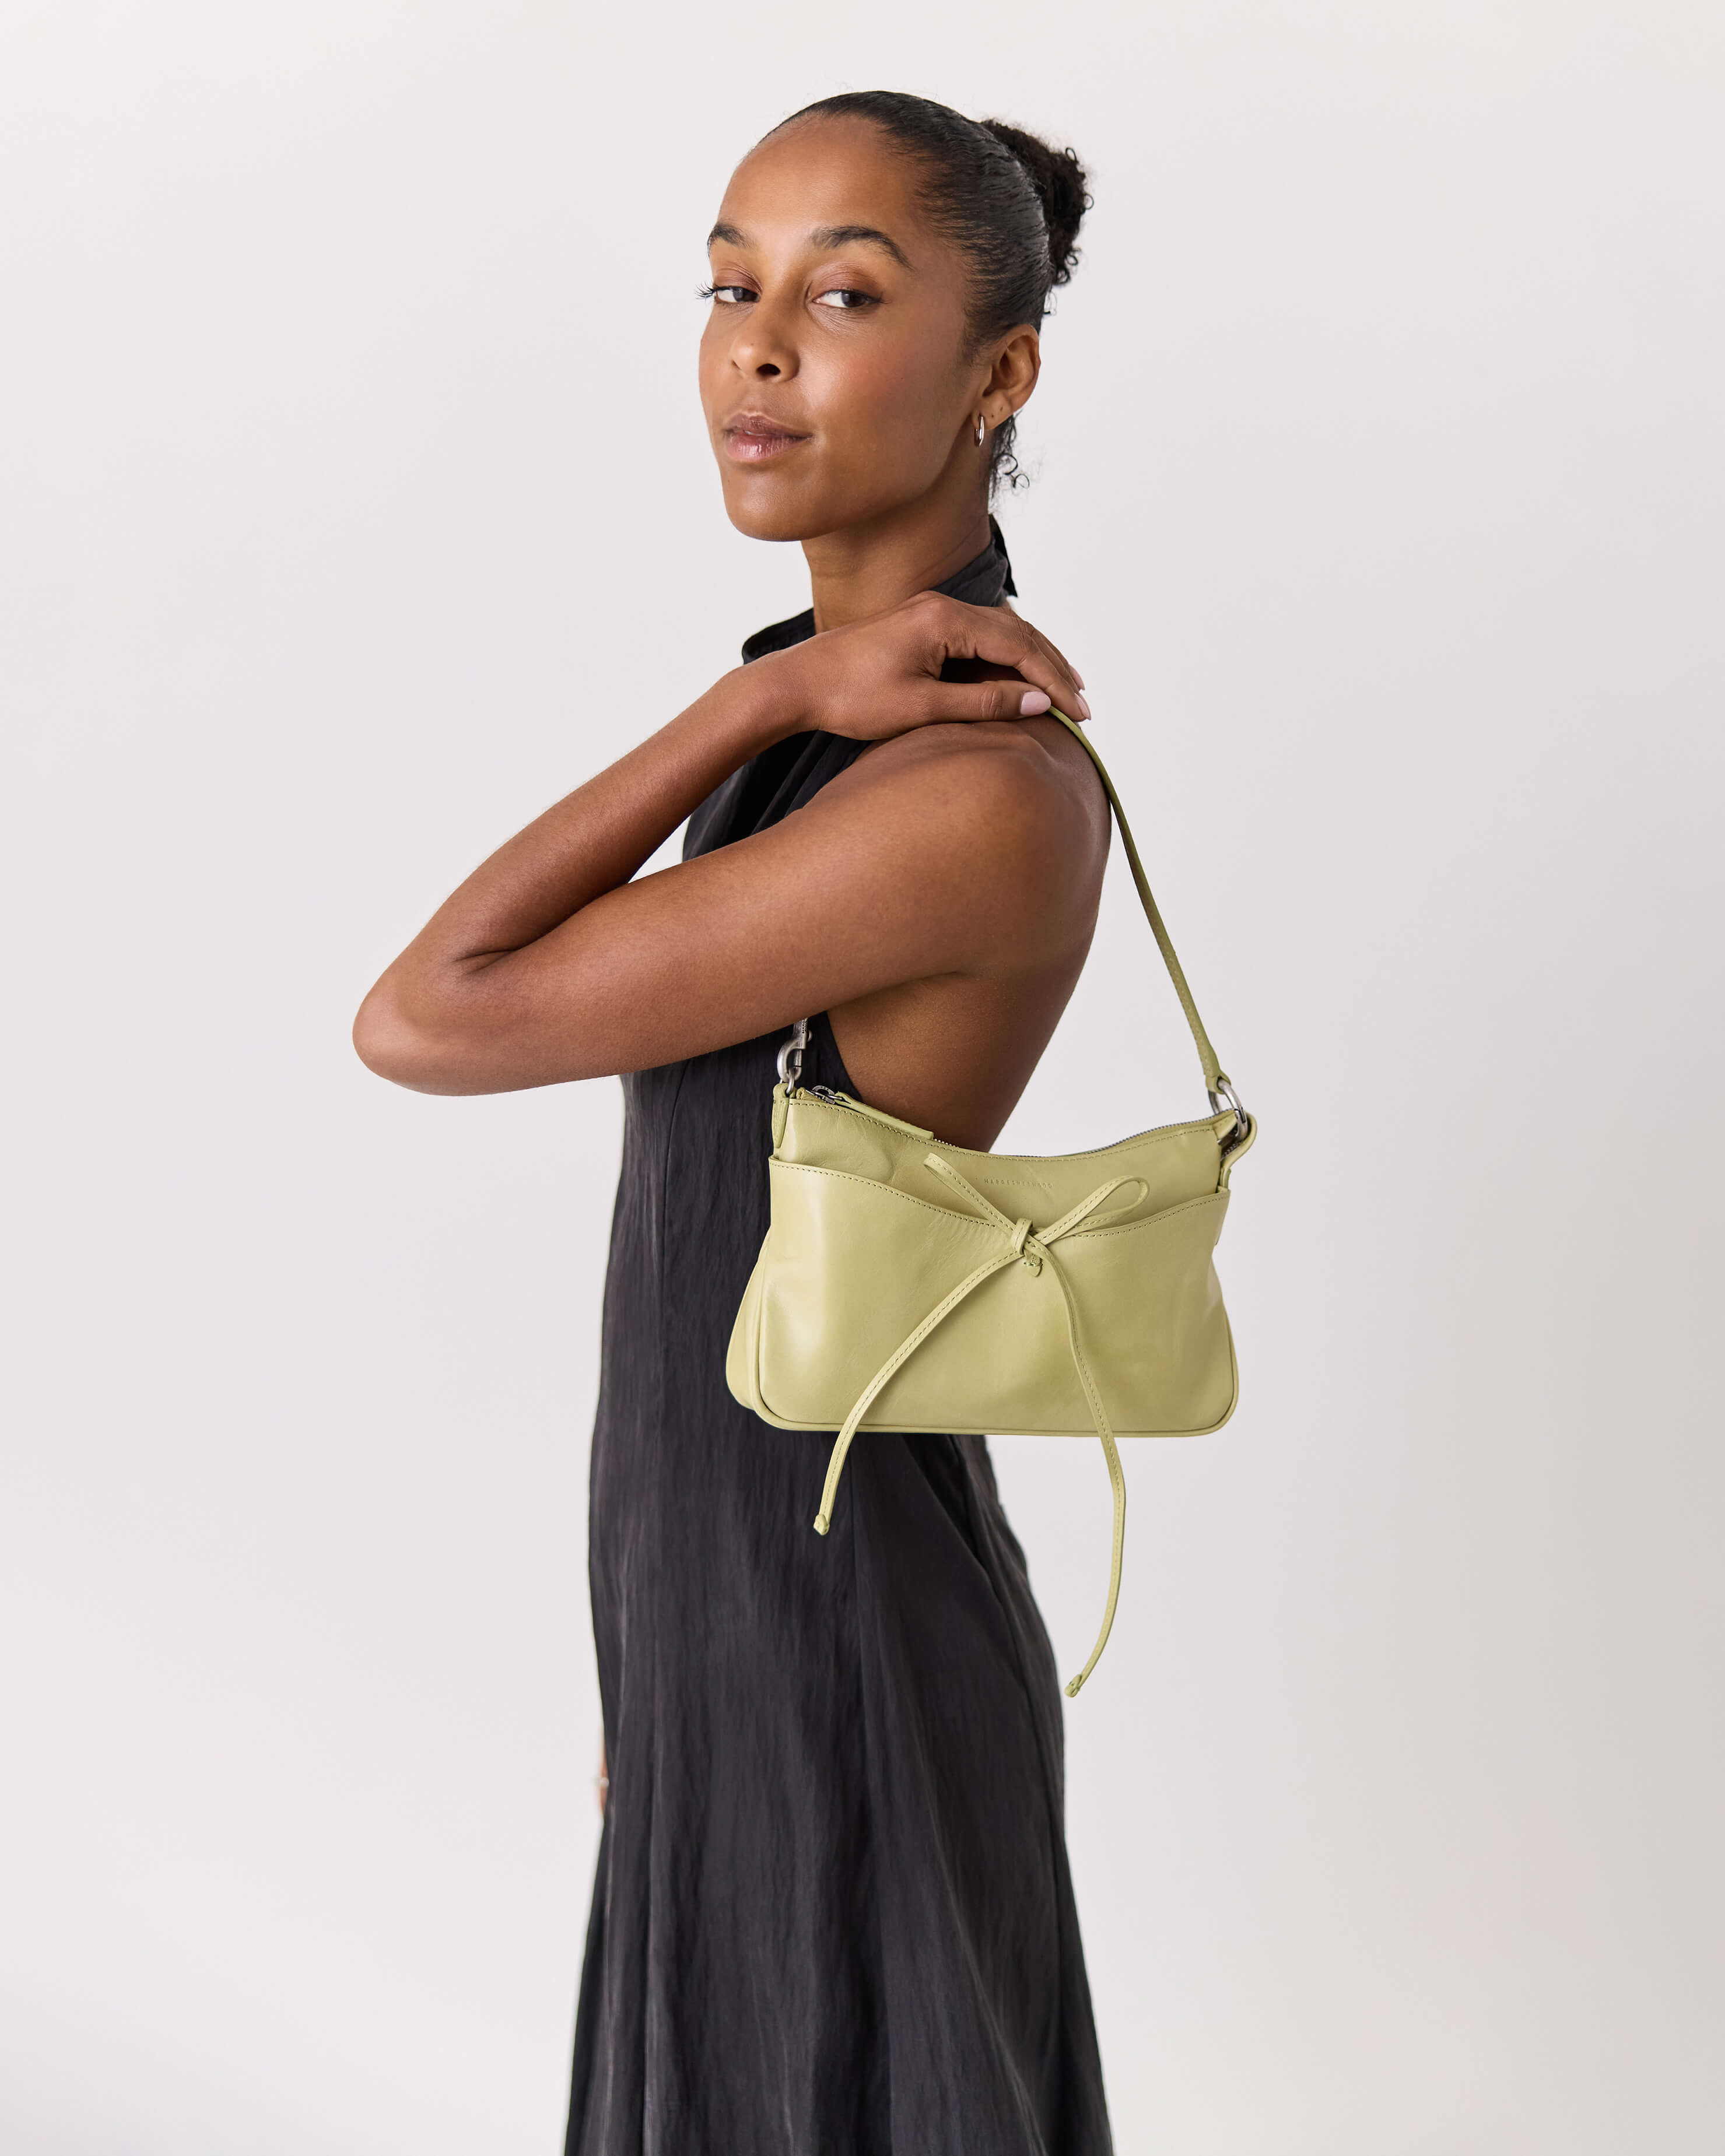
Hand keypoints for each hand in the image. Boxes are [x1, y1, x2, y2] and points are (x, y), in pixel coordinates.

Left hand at [758, 590, 1089, 744]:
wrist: (797, 684)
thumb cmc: (851, 698)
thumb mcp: (921, 707)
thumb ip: (982, 703)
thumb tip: (1036, 702)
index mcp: (944, 619)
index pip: (1019, 647)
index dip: (1055, 681)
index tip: (1079, 712)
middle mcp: (942, 607)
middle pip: (1018, 632)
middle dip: (1054, 669)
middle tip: (1082, 706)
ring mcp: (932, 613)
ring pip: (1001, 632)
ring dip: (1034, 662)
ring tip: (1062, 692)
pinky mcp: (922, 626)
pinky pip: (979, 638)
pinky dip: (1006, 659)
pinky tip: (1020, 681)